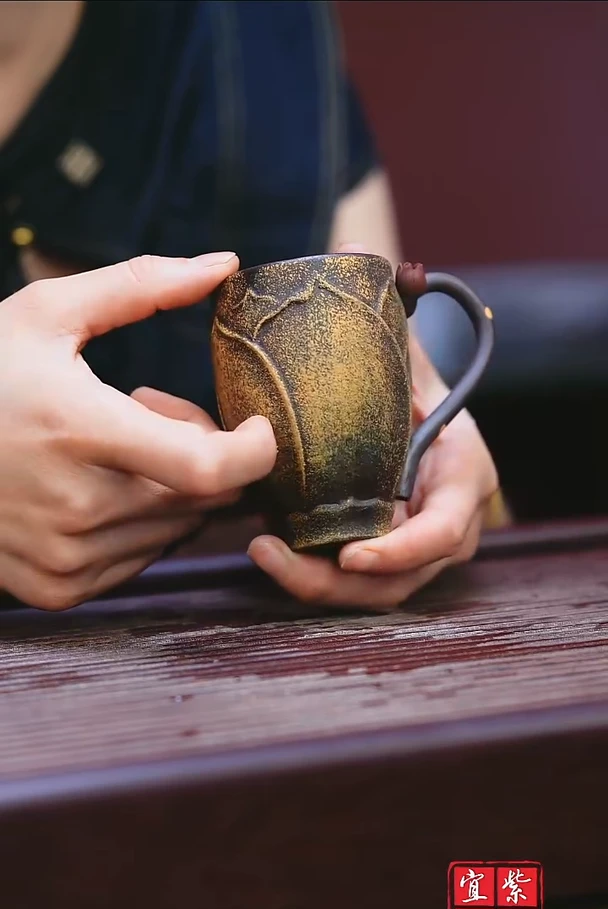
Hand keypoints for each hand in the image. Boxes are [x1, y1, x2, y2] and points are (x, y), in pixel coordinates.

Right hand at [0, 253, 276, 608]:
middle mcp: (74, 506)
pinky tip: (96, 487)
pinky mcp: (57, 587)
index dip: (253, 451)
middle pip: (200, 497)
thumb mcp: (47, 313)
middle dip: (201, 451)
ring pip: (176, 531)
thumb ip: (142, 286)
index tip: (256, 426)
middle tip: (151, 411)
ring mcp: (63, 556)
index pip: (208, 469)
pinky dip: (139, 525)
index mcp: (77, 430)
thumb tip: (225, 264)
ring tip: (116, 446)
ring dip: (170, 489)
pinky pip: (141, 560)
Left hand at [248, 246, 497, 610]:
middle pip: (401, 578)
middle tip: (273, 555)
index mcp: (462, 473)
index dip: (404, 550)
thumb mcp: (403, 345)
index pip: (445, 530)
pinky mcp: (374, 549)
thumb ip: (386, 309)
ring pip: (370, 591)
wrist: (397, 397)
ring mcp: (408, 543)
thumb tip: (348, 252)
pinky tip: (264, 547)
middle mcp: (441, 518)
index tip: (352, 555)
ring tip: (259, 551)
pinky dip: (307, 573)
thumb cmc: (405, 372)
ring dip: (313, 583)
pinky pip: (346, 579)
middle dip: (337, 583)